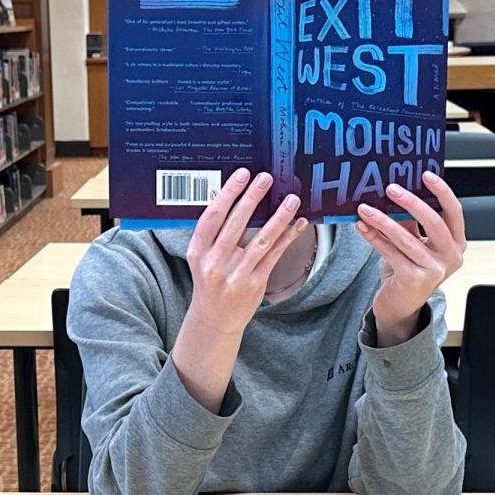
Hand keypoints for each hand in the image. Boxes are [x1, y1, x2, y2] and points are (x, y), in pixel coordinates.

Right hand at [186, 168, 308, 335]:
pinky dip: (287, 237)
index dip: (226, 195)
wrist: (215, 318)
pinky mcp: (255, 284)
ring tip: (291, 199)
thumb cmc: (210, 282)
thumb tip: (234, 199)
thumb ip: (213, 235)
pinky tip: (298, 224)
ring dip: (278, 217)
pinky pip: (274, 256)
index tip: (241, 175)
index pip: (211, 218)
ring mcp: (235, 275)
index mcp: (197, 252)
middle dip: (252, 198)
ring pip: (260, 240)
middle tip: (266, 178)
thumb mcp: (201, 258)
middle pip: (235, 225)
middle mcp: (214, 263)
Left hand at [354, 171, 465, 346]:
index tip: (425, 175)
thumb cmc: (406, 269)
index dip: (442, 192)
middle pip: (434, 222)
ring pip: (406, 238)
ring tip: (364, 208)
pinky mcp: (414, 279)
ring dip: (382, 220)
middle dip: (410, 202)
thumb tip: (393, 193)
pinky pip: (391, 252)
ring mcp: (434, 270)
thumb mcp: (413, 243)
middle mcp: (451, 256)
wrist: (399, 305)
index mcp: (455, 243)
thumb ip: (410, 222)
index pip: (454, 212)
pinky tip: (361, 226)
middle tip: (390, 188)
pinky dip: (374, 238)